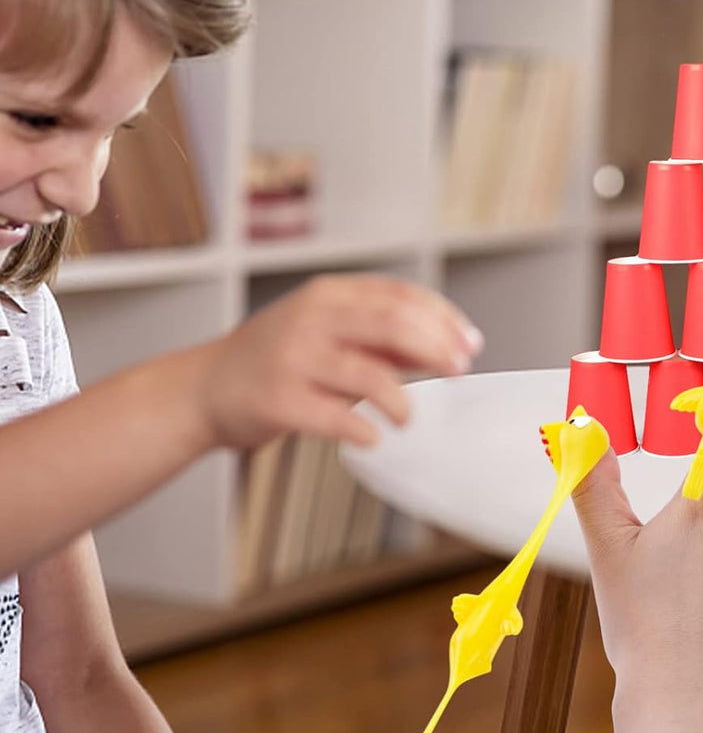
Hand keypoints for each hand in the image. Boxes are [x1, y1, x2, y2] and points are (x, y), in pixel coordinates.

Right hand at [194, 275, 482, 448]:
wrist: (203, 388)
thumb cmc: (277, 359)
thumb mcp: (329, 332)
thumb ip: (381, 337)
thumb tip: (444, 346)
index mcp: (329, 295)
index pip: (400, 296)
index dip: (443, 319)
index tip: (470, 344)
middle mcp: (311, 319)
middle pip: (392, 324)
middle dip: (436, 348)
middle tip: (458, 372)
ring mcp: (293, 358)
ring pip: (369, 374)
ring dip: (402, 400)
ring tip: (408, 418)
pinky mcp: (278, 400)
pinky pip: (335, 418)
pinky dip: (363, 431)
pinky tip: (373, 437)